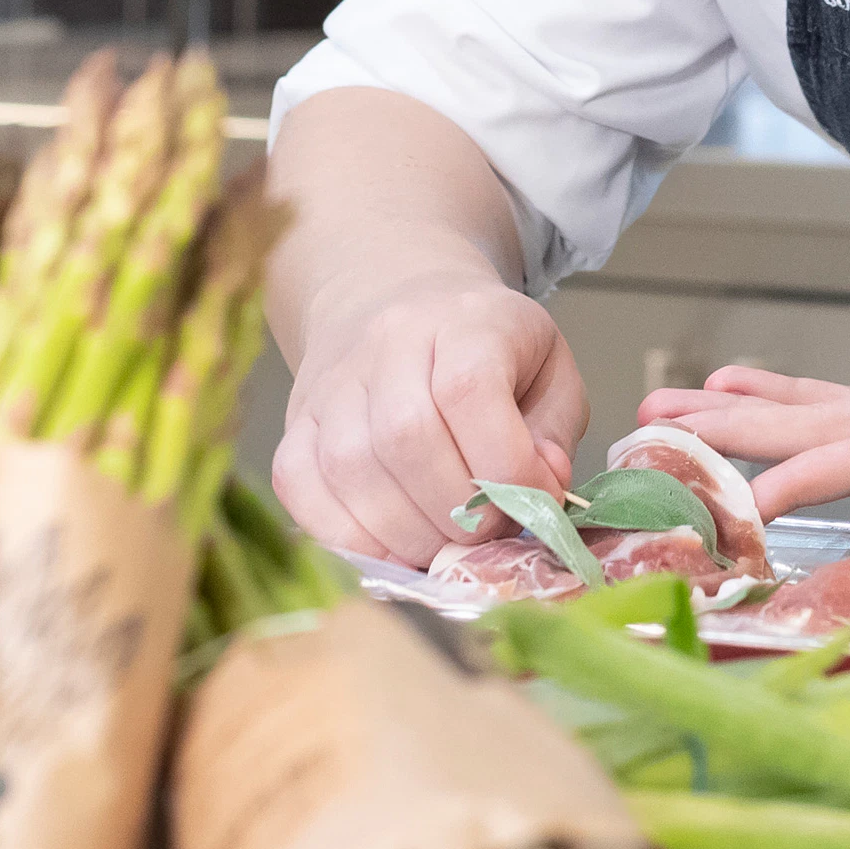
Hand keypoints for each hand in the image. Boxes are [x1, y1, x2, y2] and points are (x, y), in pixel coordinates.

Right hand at [273, 273, 588, 566]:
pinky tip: (391, 544)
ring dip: (406, 531)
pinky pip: (302, 488)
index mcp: (466, 320)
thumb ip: (554, 433)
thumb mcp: (549, 371)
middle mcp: (388, 342)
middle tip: (484, 532)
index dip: (505, 464)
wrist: (401, 304)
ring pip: (351, 469)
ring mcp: (332, 383)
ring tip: (442, 542)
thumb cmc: (489, 348)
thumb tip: (541, 489)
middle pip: (407, 436)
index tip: (533, 500)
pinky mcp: (295, 423)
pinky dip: (348, 535)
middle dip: (456, 510)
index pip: (470, 389)